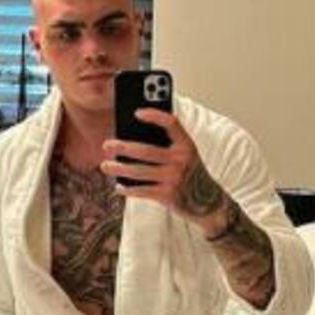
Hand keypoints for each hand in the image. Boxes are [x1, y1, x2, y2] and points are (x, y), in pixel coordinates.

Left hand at [100, 109, 229, 237]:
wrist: (209, 202)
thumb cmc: (190, 173)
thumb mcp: (186, 155)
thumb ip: (168, 145)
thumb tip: (134, 138)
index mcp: (186, 145)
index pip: (171, 123)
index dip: (154, 116)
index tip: (137, 113)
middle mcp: (181, 160)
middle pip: (146, 151)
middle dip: (123, 147)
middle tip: (107, 145)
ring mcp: (174, 178)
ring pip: (139, 172)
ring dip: (119, 169)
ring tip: (105, 166)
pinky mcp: (168, 195)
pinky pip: (142, 191)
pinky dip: (128, 189)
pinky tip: (118, 186)